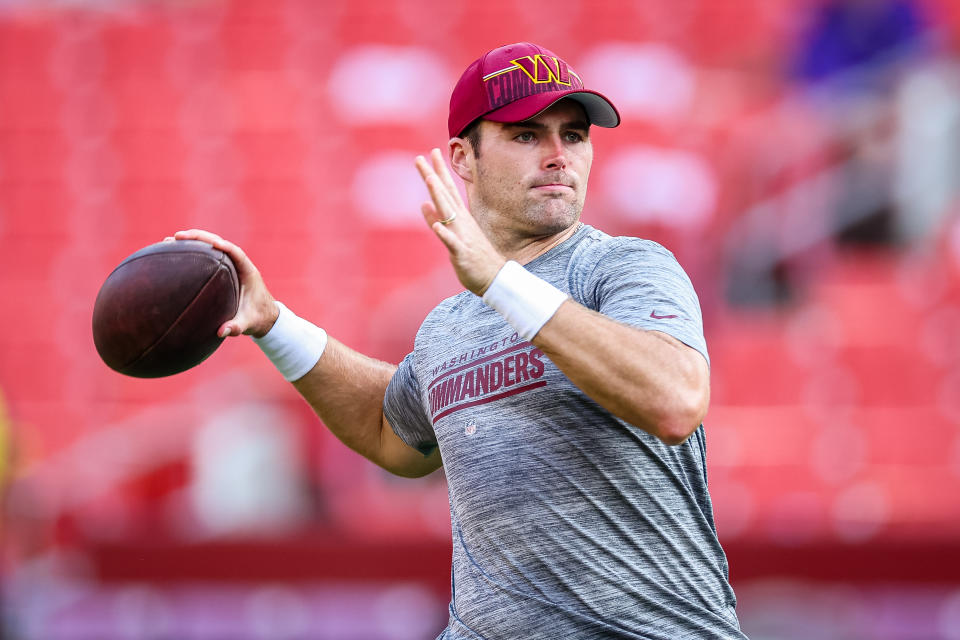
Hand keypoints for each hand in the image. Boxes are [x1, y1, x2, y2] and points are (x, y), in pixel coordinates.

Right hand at [168, 229, 278, 337]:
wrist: (264, 317)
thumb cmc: (257, 318)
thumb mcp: (248, 324)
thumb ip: (237, 327)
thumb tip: (222, 332)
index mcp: (248, 272)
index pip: (236, 252)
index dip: (224, 246)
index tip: (211, 243)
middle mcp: (238, 264)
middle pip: (219, 243)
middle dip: (199, 237)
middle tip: (177, 236)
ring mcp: (230, 265)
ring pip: (211, 246)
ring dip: (193, 241)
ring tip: (170, 240)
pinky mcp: (222, 270)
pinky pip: (207, 256)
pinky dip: (193, 252)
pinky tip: (174, 252)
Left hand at [416, 148, 505, 295]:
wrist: (493, 277)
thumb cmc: (473, 256)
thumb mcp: (452, 234)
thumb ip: (437, 219)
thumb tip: (423, 204)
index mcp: (459, 218)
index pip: (447, 190)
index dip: (439, 171)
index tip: (431, 153)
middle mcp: (461, 222)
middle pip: (445, 195)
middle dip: (434, 176)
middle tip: (421, 157)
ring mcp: (462, 236)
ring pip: (448, 213)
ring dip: (439, 196)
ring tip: (430, 180)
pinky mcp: (462, 253)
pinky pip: (452, 242)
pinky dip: (444, 233)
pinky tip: (436, 226)